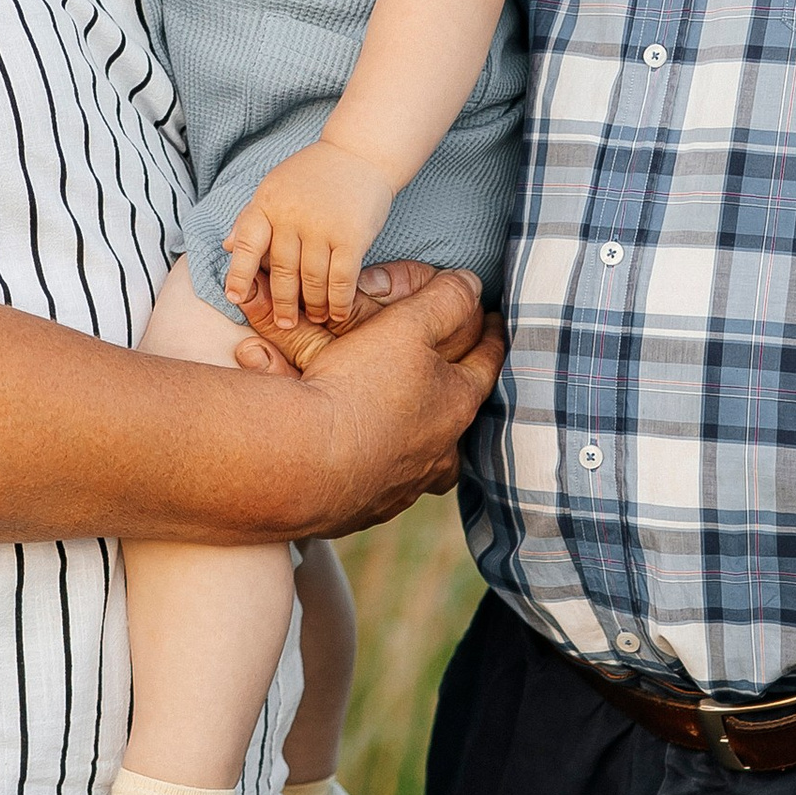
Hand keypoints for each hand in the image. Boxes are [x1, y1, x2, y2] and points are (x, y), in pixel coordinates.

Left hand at [225, 141, 398, 333]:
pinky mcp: (352, 237)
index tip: (235, 298)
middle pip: (283, 272)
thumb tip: (225, 246)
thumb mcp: (275, 187)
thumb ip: (250, 217)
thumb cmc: (314, 173)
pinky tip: (338, 312)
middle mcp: (291, 217)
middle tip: (284, 324)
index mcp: (268, 204)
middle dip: (283, 304)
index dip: (238, 274)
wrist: (360, 152)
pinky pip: (341, 280)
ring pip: (312, 281)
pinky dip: (338, 302)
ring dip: (314, 306)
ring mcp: (322, 228)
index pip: (246, 244)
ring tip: (315, 317)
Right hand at [240, 266, 500, 530]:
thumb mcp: (406, 325)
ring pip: (427, 463)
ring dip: (424, 445)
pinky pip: (382, 486)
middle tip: (456, 383)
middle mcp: (438, 452)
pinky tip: (364, 462)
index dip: (491, 337)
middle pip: (461, 423)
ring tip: (413, 432)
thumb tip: (471, 285)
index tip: (494, 321)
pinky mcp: (365, 509)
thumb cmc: (359, 388)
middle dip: (459, 401)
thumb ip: (444, 300)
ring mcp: (403, 486)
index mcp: (456, 405)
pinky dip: (380, 470)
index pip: (487, 363)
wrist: (301, 462)